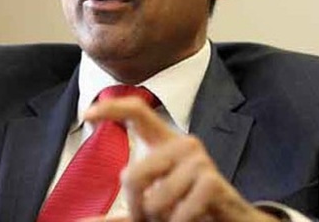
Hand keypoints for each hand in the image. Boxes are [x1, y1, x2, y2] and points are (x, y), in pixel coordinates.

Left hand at [81, 97, 278, 221]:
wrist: (231, 220)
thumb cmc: (187, 207)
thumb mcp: (153, 204)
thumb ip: (123, 211)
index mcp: (164, 142)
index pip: (137, 112)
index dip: (112, 108)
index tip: (86, 114)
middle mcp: (182, 143)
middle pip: (131, 175)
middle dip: (135, 207)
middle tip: (150, 216)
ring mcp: (198, 160)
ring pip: (153, 200)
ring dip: (159, 220)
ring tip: (176, 215)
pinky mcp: (211, 181)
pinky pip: (177, 213)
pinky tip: (192, 218)